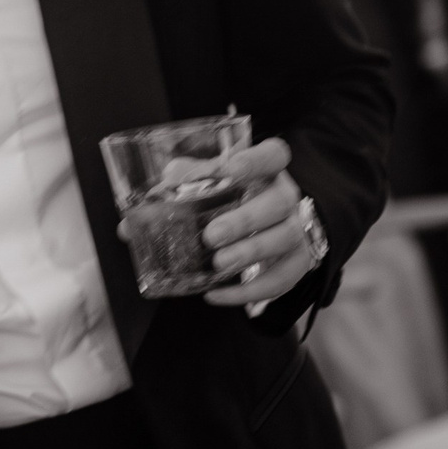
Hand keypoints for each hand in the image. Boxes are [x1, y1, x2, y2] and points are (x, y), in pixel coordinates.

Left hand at [197, 138, 315, 311]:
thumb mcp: (213, 181)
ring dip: (251, 252)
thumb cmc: (232, 196)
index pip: (273, 155)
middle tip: (211, 236)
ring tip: (218, 263)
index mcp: (268, 169)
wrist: (266, 227)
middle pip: (279, 203)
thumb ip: (187, 181)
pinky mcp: (296, 263)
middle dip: (245, 220)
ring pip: (285, 239)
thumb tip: (151, 200)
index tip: (231, 167)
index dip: (255, 160)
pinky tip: (216, 294)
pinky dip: (249, 291)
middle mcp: (286, 197)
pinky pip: (280, 279)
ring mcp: (296, 229)